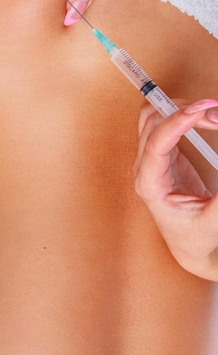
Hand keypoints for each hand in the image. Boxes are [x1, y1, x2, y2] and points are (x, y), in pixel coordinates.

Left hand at [134, 99, 217, 280]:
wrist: (189, 245)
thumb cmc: (195, 238)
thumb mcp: (211, 221)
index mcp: (149, 186)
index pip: (155, 144)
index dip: (175, 123)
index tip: (199, 110)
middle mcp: (144, 169)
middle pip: (152, 124)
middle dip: (183, 112)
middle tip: (216, 114)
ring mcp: (151, 160)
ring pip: (155, 118)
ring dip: (181, 109)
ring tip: (212, 115)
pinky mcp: (164, 155)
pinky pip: (165, 124)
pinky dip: (184, 115)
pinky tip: (205, 119)